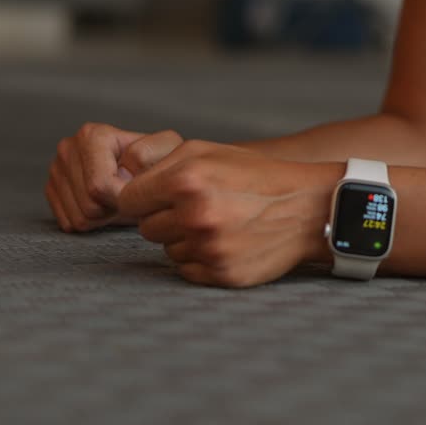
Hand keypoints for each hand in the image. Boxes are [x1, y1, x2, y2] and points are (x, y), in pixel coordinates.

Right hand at [45, 123, 183, 232]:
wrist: (145, 172)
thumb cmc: (157, 161)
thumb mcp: (165, 150)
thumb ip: (149, 154)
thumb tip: (123, 170)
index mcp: (91, 135)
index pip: (99, 186)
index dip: (123, 198)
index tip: (136, 189)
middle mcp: (68, 148)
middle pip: (88, 204)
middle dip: (112, 208)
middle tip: (127, 195)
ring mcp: (56, 169)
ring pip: (78, 217)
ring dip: (103, 217)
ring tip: (116, 199)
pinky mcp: (51, 190)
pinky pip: (68, 223)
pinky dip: (90, 222)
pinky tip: (103, 205)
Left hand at [116, 139, 339, 287]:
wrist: (304, 207)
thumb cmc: (251, 174)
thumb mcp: (206, 151)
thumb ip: (160, 165)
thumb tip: (121, 191)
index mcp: (186, 179)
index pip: (129, 199)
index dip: (144, 196)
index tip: (161, 194)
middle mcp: (194, 214)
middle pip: (145, 228)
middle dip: (165, 217)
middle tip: (198, 206)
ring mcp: (207, 247)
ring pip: (166, 250)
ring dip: (183, 239)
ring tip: (216, 222)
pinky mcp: (219, 273)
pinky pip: (186, 269)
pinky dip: (199, 258)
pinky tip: (223, 241)